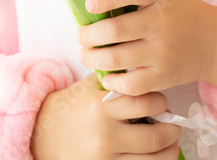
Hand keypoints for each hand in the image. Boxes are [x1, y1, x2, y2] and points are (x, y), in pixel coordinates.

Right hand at [31, 71, 180, 159]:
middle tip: (173, 123)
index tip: (161, 101)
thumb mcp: (90, 86)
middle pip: (155, 137)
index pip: (144, 103)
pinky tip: (157, 156)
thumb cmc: (72, 107)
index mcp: (101, 107)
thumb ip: (115, 77)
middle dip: (171, 129)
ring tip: (171, 142)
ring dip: (169, 151)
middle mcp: (105, 136)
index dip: (160, 102)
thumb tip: (145, 65)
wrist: (44, 135)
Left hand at [76, 0, 216, 93]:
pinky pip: (131, 84)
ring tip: (86, 54)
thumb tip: (94, 2)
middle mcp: (161, 23)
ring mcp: (162, 52)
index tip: (89, 4)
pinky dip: (112, 82)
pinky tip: (105, 75)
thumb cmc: (181, 12)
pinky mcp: (164, 77)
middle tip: (81, 35)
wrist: (215, 42)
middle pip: (115, 30)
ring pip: (116, 58)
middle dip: (88, 34)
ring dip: (93, 57)